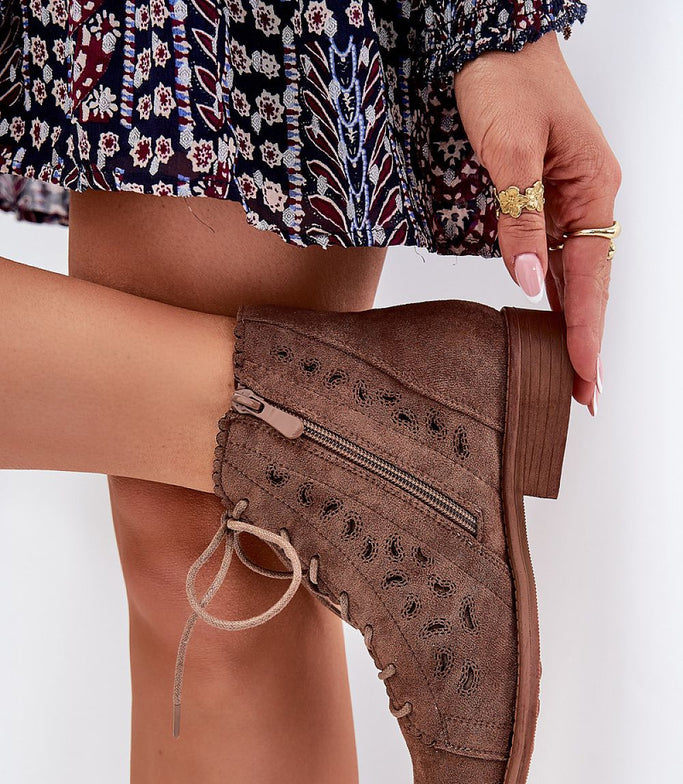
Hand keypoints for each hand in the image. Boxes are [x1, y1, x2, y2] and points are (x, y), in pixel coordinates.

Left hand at [454, 31, 621, 413]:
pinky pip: (555, 254)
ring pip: (575, 274)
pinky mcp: (543, 196)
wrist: (488, 37)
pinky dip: (555, 292)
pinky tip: (549, 320)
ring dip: (572, 323)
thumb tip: (532, 283)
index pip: (593, 276)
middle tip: (584, 396)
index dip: (587, 331)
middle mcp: (587, 198)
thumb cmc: (504, 77)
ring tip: (569, 373)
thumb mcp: (509, 149)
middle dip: (586, 340)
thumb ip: (520, 218)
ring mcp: (567, 198)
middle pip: (592, 283)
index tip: (586, 376)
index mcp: (593, 187)